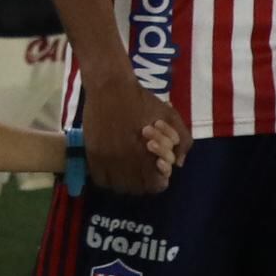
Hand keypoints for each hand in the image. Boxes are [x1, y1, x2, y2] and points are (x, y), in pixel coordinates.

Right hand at [83, 78, 184, 194]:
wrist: (111, 86)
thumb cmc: (142, 100)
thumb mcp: (170, 116)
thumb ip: (183, 141)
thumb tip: (178, 164)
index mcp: (147, 151)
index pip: (155, 184)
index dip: (159, 181)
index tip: (157, 172)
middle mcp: (126, 159)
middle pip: (136, 188)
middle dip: (143, 183)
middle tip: (143, 173)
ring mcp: (107, 157)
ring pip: (117, 186)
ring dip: (125, 183)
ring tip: (128, 173)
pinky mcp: (92, 153)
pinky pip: (100, 179)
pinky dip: (107, 179)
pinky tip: (113, 170)